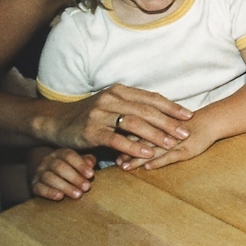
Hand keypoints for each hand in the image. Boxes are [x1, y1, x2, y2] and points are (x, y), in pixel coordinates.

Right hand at [30, 148, 96, 200]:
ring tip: (77, 195)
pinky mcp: (34, 185)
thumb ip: (86, 161)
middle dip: (75, 178)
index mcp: (60, 153)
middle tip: (86, 187)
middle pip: (60, 167)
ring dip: (65, 186)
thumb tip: (91, 163)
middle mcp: (48, 161)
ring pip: (50, 178)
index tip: (91, 175)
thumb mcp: (77, 161)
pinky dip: (49, 192)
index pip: (69, 155)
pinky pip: (39, 188)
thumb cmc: (69, 167)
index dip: (80, 165)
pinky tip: (60, 197)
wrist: (46, 172)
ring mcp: (39, 173)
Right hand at [46, 84, 192, 157]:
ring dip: (154, 134)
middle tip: (185, 132)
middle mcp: (111, 99)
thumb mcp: (112, 105)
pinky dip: (133, 146)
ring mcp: (100, 114)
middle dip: (168, 122)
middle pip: (146, 110)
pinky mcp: (91, 131)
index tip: (188, 116)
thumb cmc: (91, 115)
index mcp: (119, 91)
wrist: (56, 121)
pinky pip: (116, 139)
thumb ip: (134, 108)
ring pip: (133, 123)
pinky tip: (146, 153)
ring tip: (171, 143)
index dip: (171, 107)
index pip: (151, 98)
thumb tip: (164, 115)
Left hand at [117, 130, 214, 170]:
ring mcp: (175, 140)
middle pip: (140, 139)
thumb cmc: (188, 123)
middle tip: (112, 159)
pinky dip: (158, 161)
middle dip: (125, 150)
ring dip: (137, 158)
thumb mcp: (168, 122)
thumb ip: (150, 126)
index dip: (121, 136)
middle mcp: (164, 130)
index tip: (108, 144)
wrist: (213, 120)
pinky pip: (170, 155)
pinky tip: (147, 167)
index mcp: (158, 121)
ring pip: (152, 149)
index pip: (135, 127)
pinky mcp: (186, 150)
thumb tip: (126, 133)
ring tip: (124, 167)